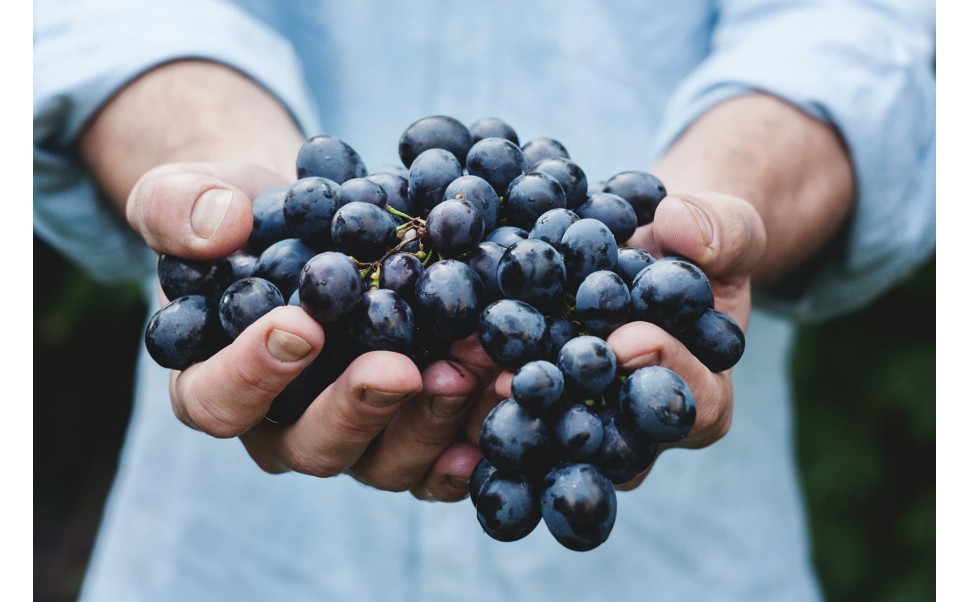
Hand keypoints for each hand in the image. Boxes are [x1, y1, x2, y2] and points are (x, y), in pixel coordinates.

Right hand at [128, 161, 482, 500]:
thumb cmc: (242, 216)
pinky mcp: (410, 431)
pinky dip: (475, 439)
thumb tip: (219, 225)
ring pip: (385, 461)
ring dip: (431, 422)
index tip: (301, 325)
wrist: (313, 222)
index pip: (218, 400)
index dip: (253, 374)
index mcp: (216, 383)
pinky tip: (506, 403)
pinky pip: (441, 459)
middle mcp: (284, 427)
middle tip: (399, 368)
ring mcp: (355, 436)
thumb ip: (180, 207)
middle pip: (312, 446)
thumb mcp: (190, 194)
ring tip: (471, 370)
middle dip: (358, 408)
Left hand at [454, 192, 766, 491]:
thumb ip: (720, 231)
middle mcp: (637, 427)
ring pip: (549, 435)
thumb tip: (682, 228)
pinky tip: (437, 359)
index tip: (629, 339)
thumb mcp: (724, 228)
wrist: (644, 245)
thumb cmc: (695, 244)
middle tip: (524, 378)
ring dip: (506, 406)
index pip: (694, 405)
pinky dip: (472, 386)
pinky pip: (506, 407)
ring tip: (466, 368)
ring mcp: (582, 420)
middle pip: (610, 441)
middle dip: (568, 408)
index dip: (665, 374)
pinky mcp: (534, 400)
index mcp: (700, 396)